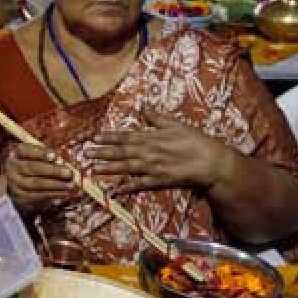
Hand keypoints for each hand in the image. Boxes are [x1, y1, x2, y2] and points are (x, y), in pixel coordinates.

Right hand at [3, 143, 76, 218]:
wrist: (19, 187)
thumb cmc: (34, 167)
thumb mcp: (38, 158)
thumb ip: (49, 157)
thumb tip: (62, 161)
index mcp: (16, 154)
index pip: (25, 150)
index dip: (40, 153)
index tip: (55, 156)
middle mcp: (12, 168)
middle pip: (31, 168)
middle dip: (52, 171)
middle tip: (69, 173)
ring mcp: (14, 184)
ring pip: (34, 184)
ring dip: (54, 185)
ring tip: (69, 185)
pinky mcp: (19, 198)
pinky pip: (36, 197)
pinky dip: (52, 195)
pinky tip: (63, 193)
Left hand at [86, 109, 232, 193]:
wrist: (212, 162)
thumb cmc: (195, 141)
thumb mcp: (176, 125)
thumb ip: (157, 118)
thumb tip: (143, 107)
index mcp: (152, 137)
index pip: (126, 136)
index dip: (108, 137)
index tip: (94, 138)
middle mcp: (149, 152)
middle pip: (121, 152)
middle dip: (102, 152)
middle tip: (86, 153)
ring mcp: (153, 167)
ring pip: (126, 167)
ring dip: (109, 168)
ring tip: (94, 169)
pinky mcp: (159, 181)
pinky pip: (140, 184)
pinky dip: (127, 187)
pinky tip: (115, 190)